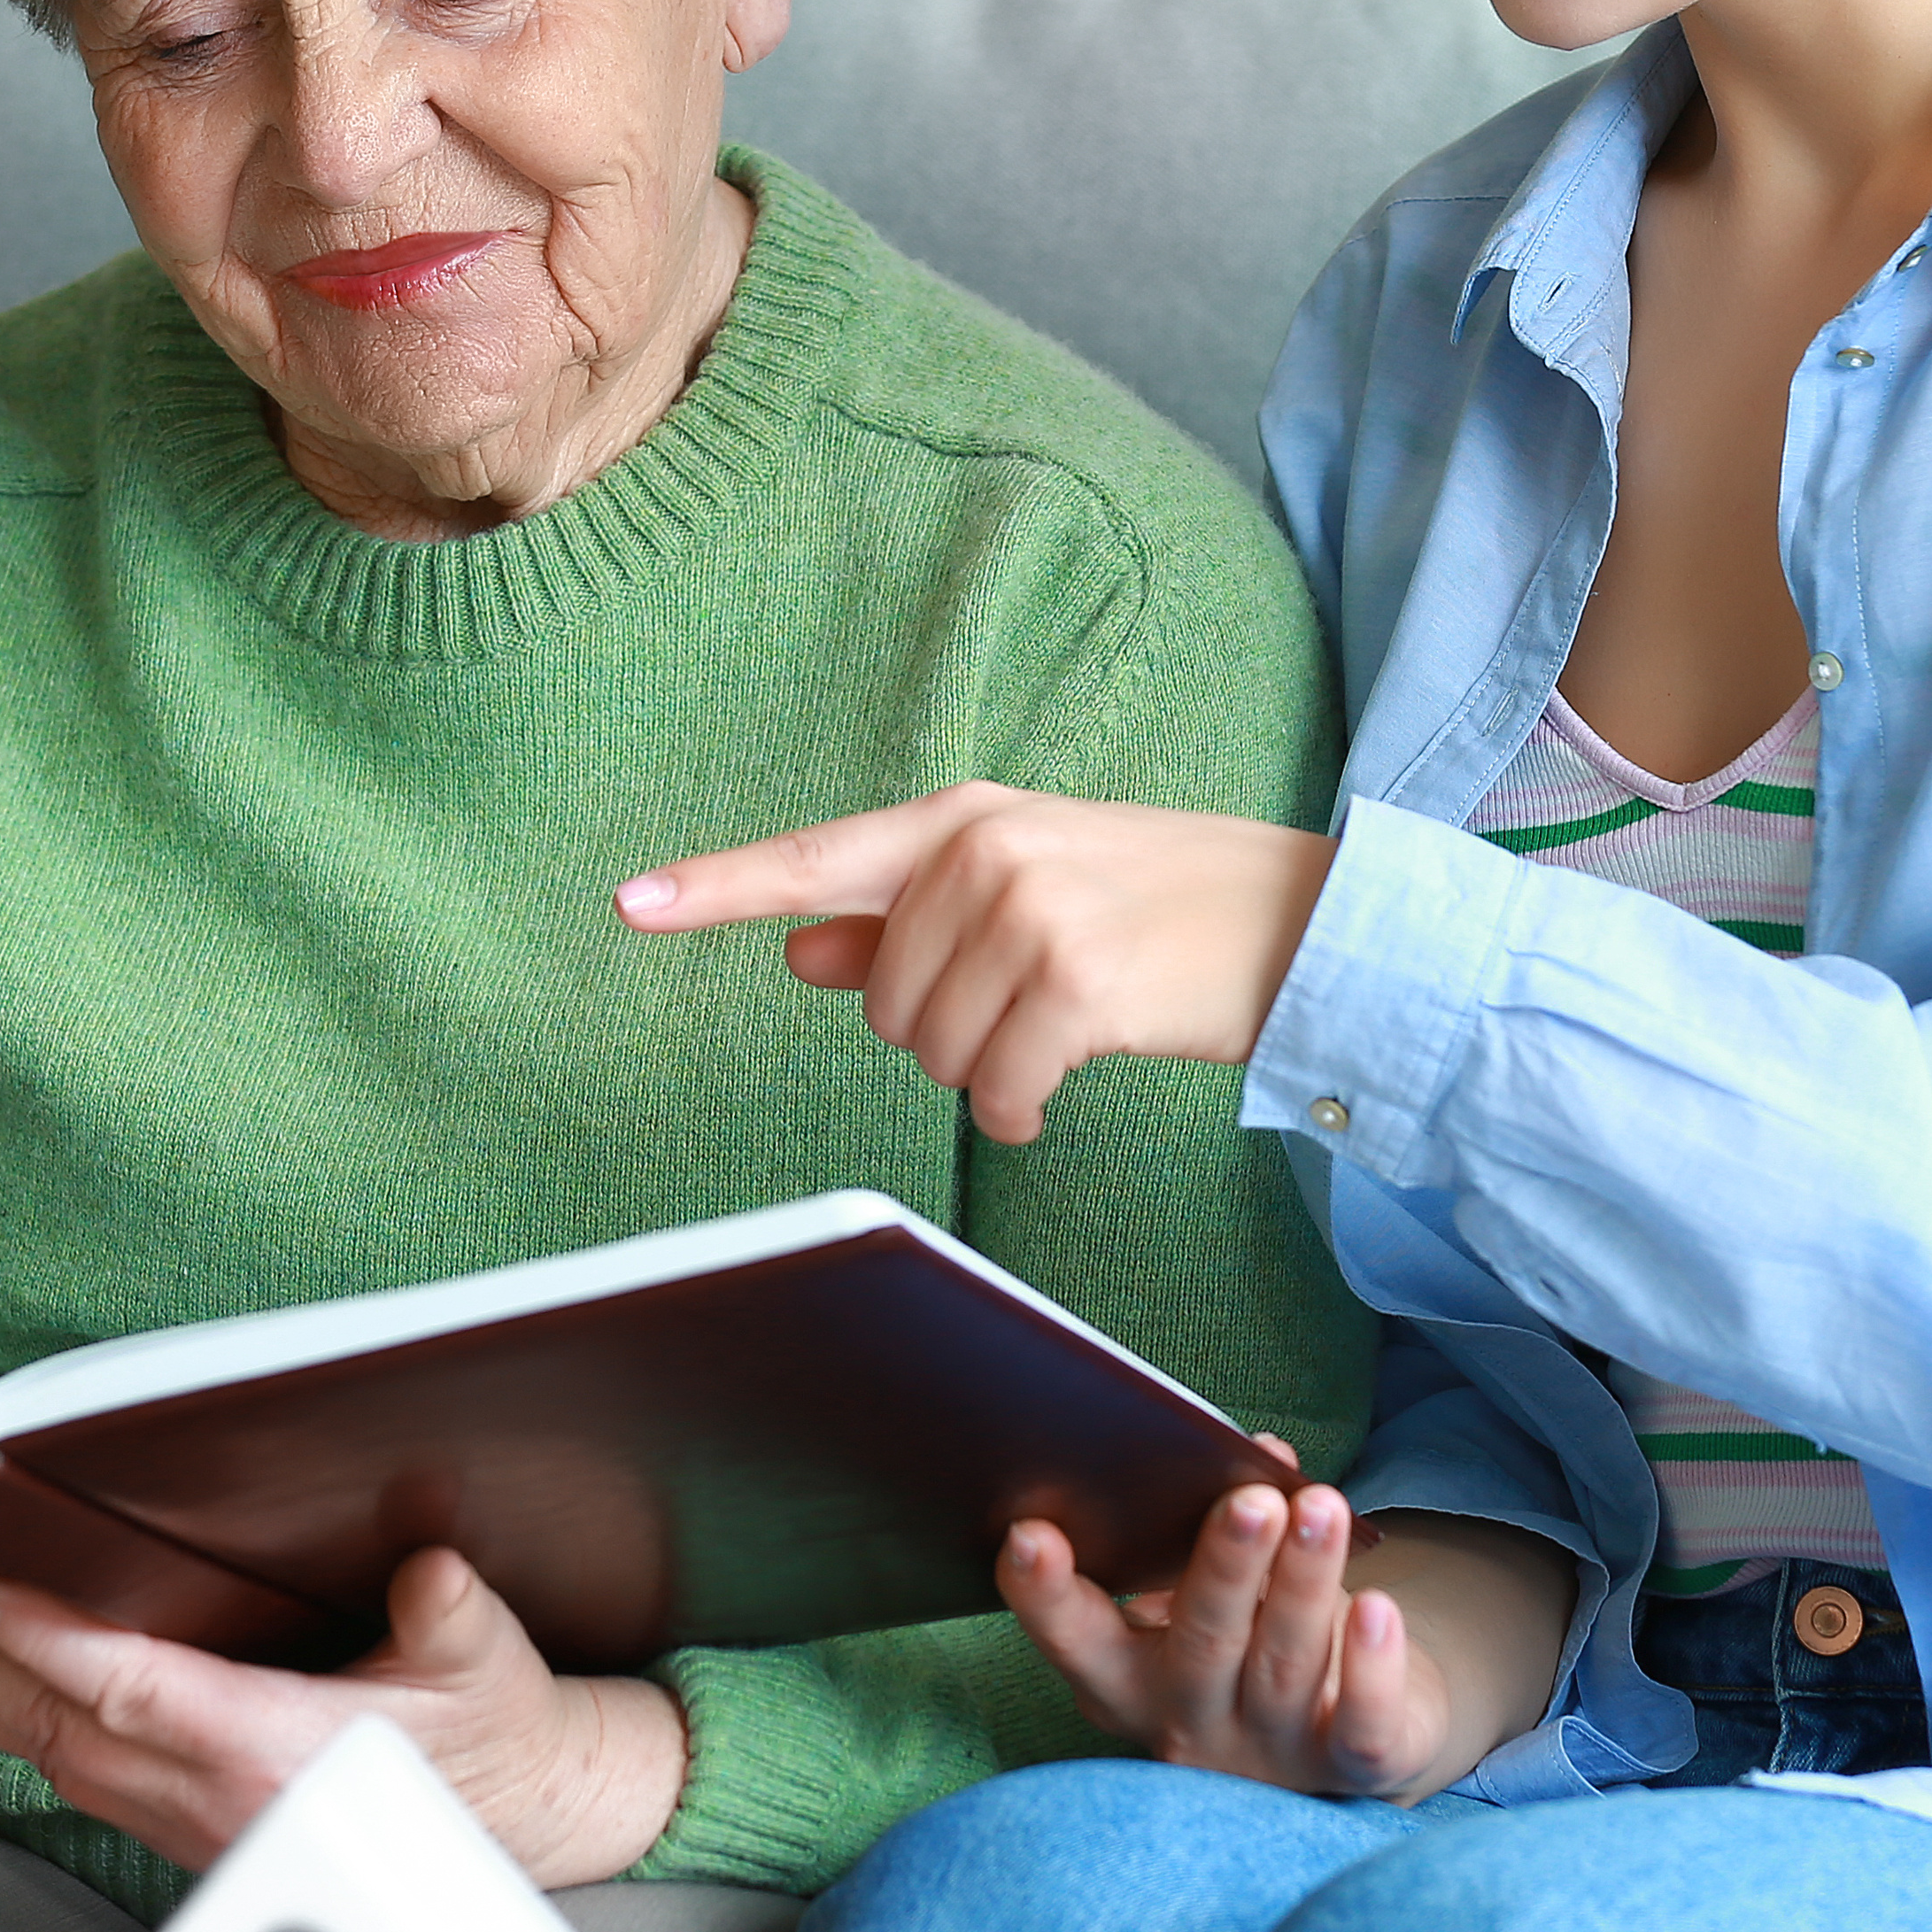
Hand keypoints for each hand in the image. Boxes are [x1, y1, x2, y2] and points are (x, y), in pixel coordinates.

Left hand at [0, 1546, 686, 1886]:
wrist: (512, 1818)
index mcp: (277, 1754)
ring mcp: (191, 1819)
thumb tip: (430, 1573)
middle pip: (57, 1729)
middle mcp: (216, 1797)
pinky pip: (75, 1775)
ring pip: (52, 1759)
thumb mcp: (488, 1664)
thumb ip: (453, 1617)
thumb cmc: (491, 1739)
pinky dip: (16, 1723)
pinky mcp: (185, 1822)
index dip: (45, 1643)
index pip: (132, 1693)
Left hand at [614, 785, 1331, 1141]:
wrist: (1304, 921)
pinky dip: (1020, 1110)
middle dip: (941, 1031)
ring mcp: (1029, 914)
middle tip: (1032, 1001)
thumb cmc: (1157, 908)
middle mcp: (983, 853)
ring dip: (987, 1073)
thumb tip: (803, 947)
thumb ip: (907, 918)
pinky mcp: (1076, 986)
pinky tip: (1065, 1083)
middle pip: (879, 1003)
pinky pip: (994, 1093)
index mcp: (961, 821)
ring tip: (1063, 1029)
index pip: (816, 859)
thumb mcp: (1028, 888)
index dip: (716, 887)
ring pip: (929, 1054)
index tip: (627, 903)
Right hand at [1002, 1466, 1575, 1804]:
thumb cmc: (1259, 1635)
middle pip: (1201, 1648)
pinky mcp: (1355, 1769)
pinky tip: (1380, 1608)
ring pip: (1285, 1667)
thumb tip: (1259, 1452)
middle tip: (1250, 1500)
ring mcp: (1272, 1754)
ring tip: (1322, 1505)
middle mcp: (1192, 1725)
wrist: (1354, 1735)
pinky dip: (1372, 1670)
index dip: (1047, 1597)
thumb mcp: (1215, 1589)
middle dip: (1223, 1570)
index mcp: (1129, 1678)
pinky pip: (1362, 1729)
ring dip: (1304, 1581)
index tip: (1029, 1533)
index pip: (1077, 1642)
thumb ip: (1215, 1527)